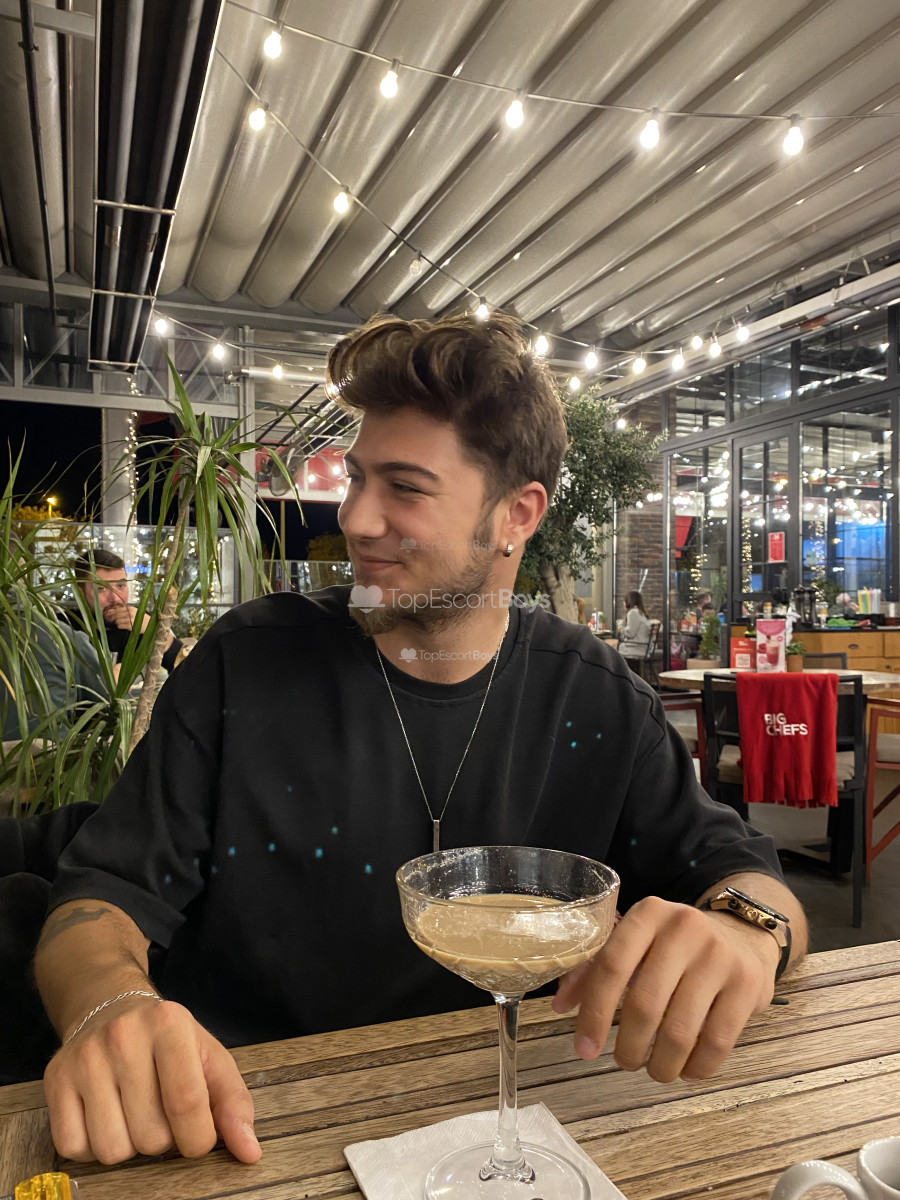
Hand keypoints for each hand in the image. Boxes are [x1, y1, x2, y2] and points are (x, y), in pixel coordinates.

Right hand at [44, 998, 260, 1164]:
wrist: (113, 1008)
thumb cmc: (169, 1040)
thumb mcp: (209, 1058)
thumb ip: (234, 1103)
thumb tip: (249, 1152)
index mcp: (169, 1024)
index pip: (186, 1102)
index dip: (198, 1138)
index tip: (199, 1138)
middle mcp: (122, 1037)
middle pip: (150, 1135)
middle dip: (163, 1138)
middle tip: (160, 1110)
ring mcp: (84, 1058)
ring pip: (112, 1150)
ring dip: (129, 1145)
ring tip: (134, 1112)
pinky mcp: (55, 1080)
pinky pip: (74, 1148)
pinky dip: (93, 1146)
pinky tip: (106, 1116)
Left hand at [107, 604, 149, 633]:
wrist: (150, 625)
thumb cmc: (143, 618)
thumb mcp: (136, 611)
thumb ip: (127, 610)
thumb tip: (115, 611)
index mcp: (131, 608)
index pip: (118, 609)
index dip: (112, 611)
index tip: (109, 614)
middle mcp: (130, 613)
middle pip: (116, 614)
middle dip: (113, 617)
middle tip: (111, 619)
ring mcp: (130, 619)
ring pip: (117, 620)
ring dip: (117, 622)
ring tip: (120, 623)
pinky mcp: (130, 626)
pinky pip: (120, 625)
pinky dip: (120, 626)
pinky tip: (123, 626)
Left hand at [552, 896, 776, 1082]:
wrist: (742, 935)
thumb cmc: (674, 945)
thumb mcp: (636, 942)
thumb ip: (594, 968)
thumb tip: (559, 1007)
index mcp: (648, 913)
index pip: (612, 965)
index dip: (594, 1013)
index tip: (584, 1048)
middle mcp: (684, 928)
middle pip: (645, 1004)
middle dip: (629, 1047)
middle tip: (624, 1062)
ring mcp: (719, 956)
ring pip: (680, 1030)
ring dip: (661, 1064)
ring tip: (655, 1070)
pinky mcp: (747, 984)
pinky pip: (718, 1041)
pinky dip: (697, 1067)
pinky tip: (686, 1070)